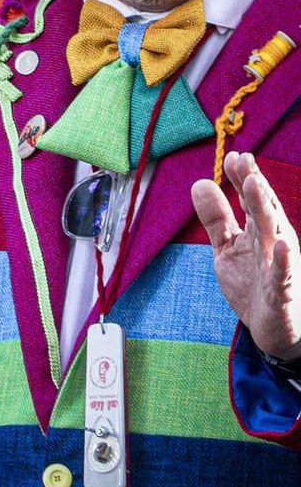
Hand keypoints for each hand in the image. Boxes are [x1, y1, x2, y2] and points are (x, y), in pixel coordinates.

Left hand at [193, 149, 300, 362]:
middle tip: (244, 160)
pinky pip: (283, 275)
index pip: (252, 199)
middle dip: (254, 185)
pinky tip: (282, 244)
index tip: (232, 156)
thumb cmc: (253, 284)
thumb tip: (201, 182)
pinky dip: (283, 260)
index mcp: (260, 230)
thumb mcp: (228, 247)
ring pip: (274, 234)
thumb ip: (216, 218)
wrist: (273, 330)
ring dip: (265, 209)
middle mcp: (273, 243)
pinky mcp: (281, 292)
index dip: (243, 178)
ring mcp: (279, 266)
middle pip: (264, 210)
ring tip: (254, 185)